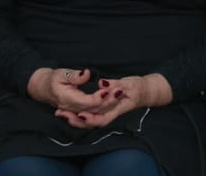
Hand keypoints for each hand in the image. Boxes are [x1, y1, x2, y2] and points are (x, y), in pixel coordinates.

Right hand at [27, 68, 120, 117]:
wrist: (43, 89)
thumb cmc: (53, 80)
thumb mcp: (61, 74)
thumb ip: (74, 76)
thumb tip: (85, 74)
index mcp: (67, 99)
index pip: (86, 102)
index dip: (98, 98)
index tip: (108, 90)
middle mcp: (72, 109)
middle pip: (93, 110)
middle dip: (108, 102)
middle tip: (120, 91)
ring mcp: (76, 112)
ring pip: (95, 113)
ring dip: (108, 105)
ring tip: (119, 94)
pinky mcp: (79, 112)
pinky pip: (93, 114)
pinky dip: (104, 109)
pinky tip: (113, 101)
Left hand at [54, 74, 172, 128]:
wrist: (145, 92)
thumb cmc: (138, 87)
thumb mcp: (129, 83)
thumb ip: (116, 84)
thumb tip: (103, 83)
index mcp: (118, 108)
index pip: (103, 118)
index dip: (91, 118)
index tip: (80, 114)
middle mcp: (111, 113)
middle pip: (92, 122)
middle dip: (76, 120)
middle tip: (61, 113)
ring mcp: (106, 112)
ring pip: (88, 120)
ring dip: (74, 118)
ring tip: (60, 113)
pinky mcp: (103, 109)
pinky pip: (89, 115)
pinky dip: (78, 114)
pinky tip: (68, 111)